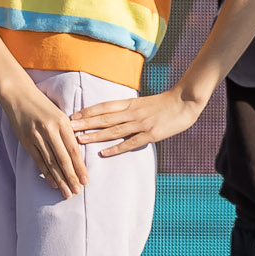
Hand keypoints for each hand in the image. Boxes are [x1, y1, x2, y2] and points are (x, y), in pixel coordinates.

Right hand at [0, 77, 88, 195]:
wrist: (19, 96)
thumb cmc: (43, 105)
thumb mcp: (60, 115)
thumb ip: (68, 132)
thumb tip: (77, 152)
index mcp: (62, 123)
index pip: (74, 150)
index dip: (80, 167)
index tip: (85, 180)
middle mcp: (50, 131)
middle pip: (63, 159)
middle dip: (71, 177)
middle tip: (77, 191)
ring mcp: (36, 137)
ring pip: (50, 162)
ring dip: (59, 179)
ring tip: (67, 192)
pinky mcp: (25, 141)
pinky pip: (38, 160)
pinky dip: (46, 173)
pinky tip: (53, 183)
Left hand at [69, 87, 207, 157]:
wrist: (186, 101)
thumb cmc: (167, 103)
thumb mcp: (145, 102)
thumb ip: (130, 108)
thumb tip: (114, 115)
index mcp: (131, 103)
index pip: (105, 107)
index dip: (88, 111)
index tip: (72, 116)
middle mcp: (133, 113)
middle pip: (105, 118)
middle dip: (85, 123)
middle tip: (68, 127)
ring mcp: (142, 123)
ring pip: (114, 131)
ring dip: (96, 135)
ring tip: (80, 140)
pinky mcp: (151, 134)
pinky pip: (130, 143)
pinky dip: (116, 148)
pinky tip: (104, 153)